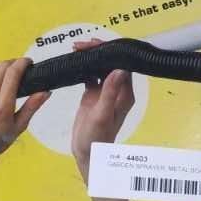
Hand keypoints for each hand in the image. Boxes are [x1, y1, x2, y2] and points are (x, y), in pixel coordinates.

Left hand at [0, 58, 49, 179]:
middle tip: (19, 69)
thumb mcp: (19, 127)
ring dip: (1, 65)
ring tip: (6, 73)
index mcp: (3, 104)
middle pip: (2, 66)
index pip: (13, 72)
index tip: (28, 63)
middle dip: (13, 63)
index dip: (22, 62)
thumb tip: (46, 91)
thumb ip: (32, 106)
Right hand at [71, 39, 134, 180]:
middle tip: (79, 46)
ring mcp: (105, 92)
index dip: (110, 50)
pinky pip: (91, 75)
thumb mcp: (101, 115)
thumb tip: (119, 68)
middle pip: (112, 62)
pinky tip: (74, 61)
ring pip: (101, 67)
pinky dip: (84, 67)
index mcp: (125, 94)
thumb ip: (109, 92)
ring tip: (75, 50)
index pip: (122, 64)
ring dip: (91, 57)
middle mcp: (118, 90)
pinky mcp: (93, 95)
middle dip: (98, 50)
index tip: (93, 44)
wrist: (86, 155)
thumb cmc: (95, 139)